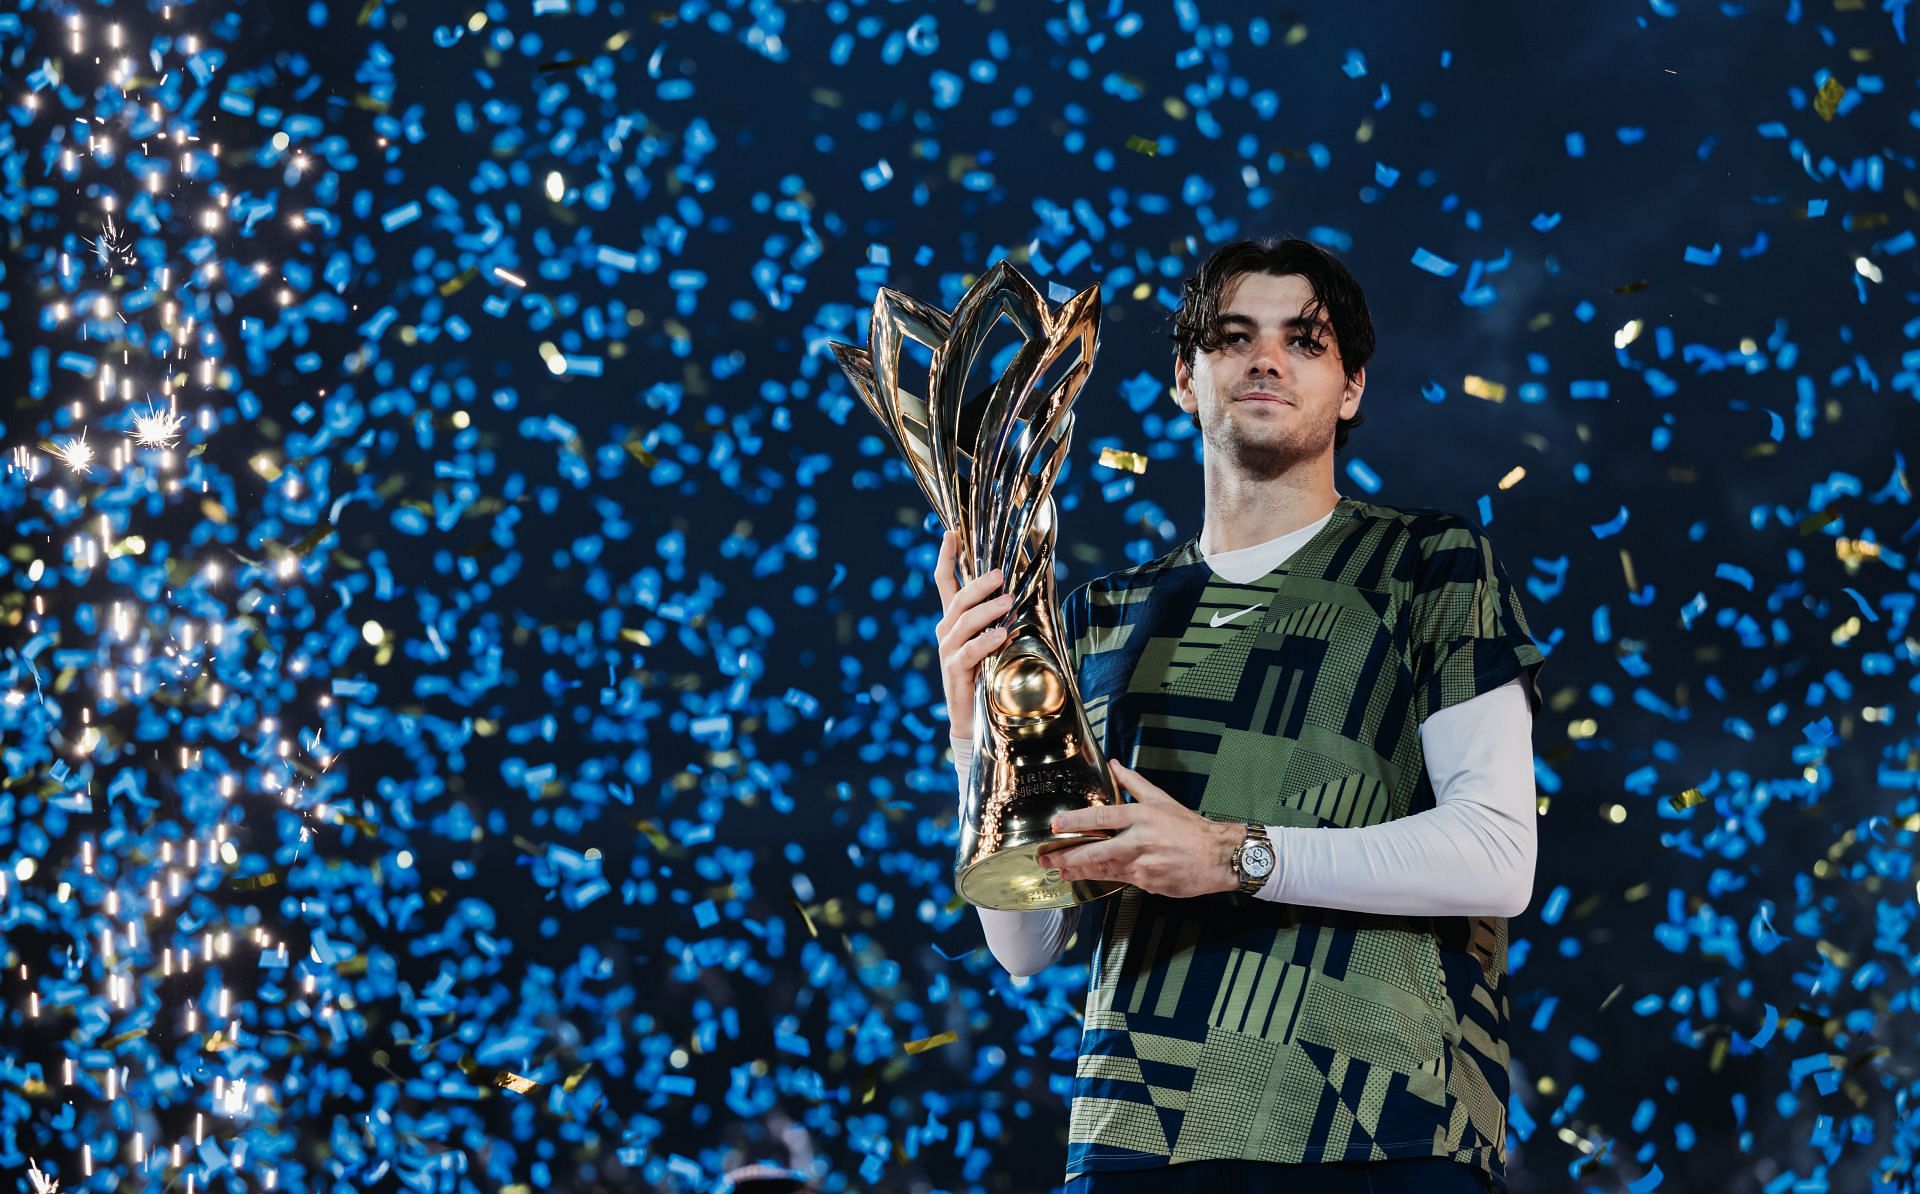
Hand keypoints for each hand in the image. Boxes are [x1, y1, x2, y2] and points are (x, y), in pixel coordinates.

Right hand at [932, 530, 1012, 740]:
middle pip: (957, 599)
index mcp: (955, 620)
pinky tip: (1000, 636)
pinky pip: (967, 652)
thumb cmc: (989, 674)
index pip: (945, 582)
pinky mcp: (953, 672)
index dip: (946, 557)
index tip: (950, 532)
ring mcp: (948, 651)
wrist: (974, 718)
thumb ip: (1001, 618)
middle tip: (1001, 574)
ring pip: (963, 622)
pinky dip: (984, 642)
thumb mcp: (994, 641)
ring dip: (987, 610)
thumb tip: (1022, 590)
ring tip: (1008, 602)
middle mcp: (947, 632)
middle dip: (979, 584)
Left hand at [1037, 761, 1243, 898]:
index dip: (1077, 821)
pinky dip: (1103, 879)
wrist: (1219, 856)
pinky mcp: (1149, 883)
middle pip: (1098, 850)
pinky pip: (1122, 880)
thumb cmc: (1191, 828)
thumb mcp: (1162, 800)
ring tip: (1060, 871)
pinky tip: (1087, 879)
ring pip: (1105, 869)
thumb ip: (1134, 784)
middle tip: (1047, 858)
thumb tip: (1113, 765)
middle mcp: (1141, 840)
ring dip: (1080, 870)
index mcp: (1143, 816)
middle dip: (1069, 856)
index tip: (1057, 825)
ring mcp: (1144, 864)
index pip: (1103, 817)